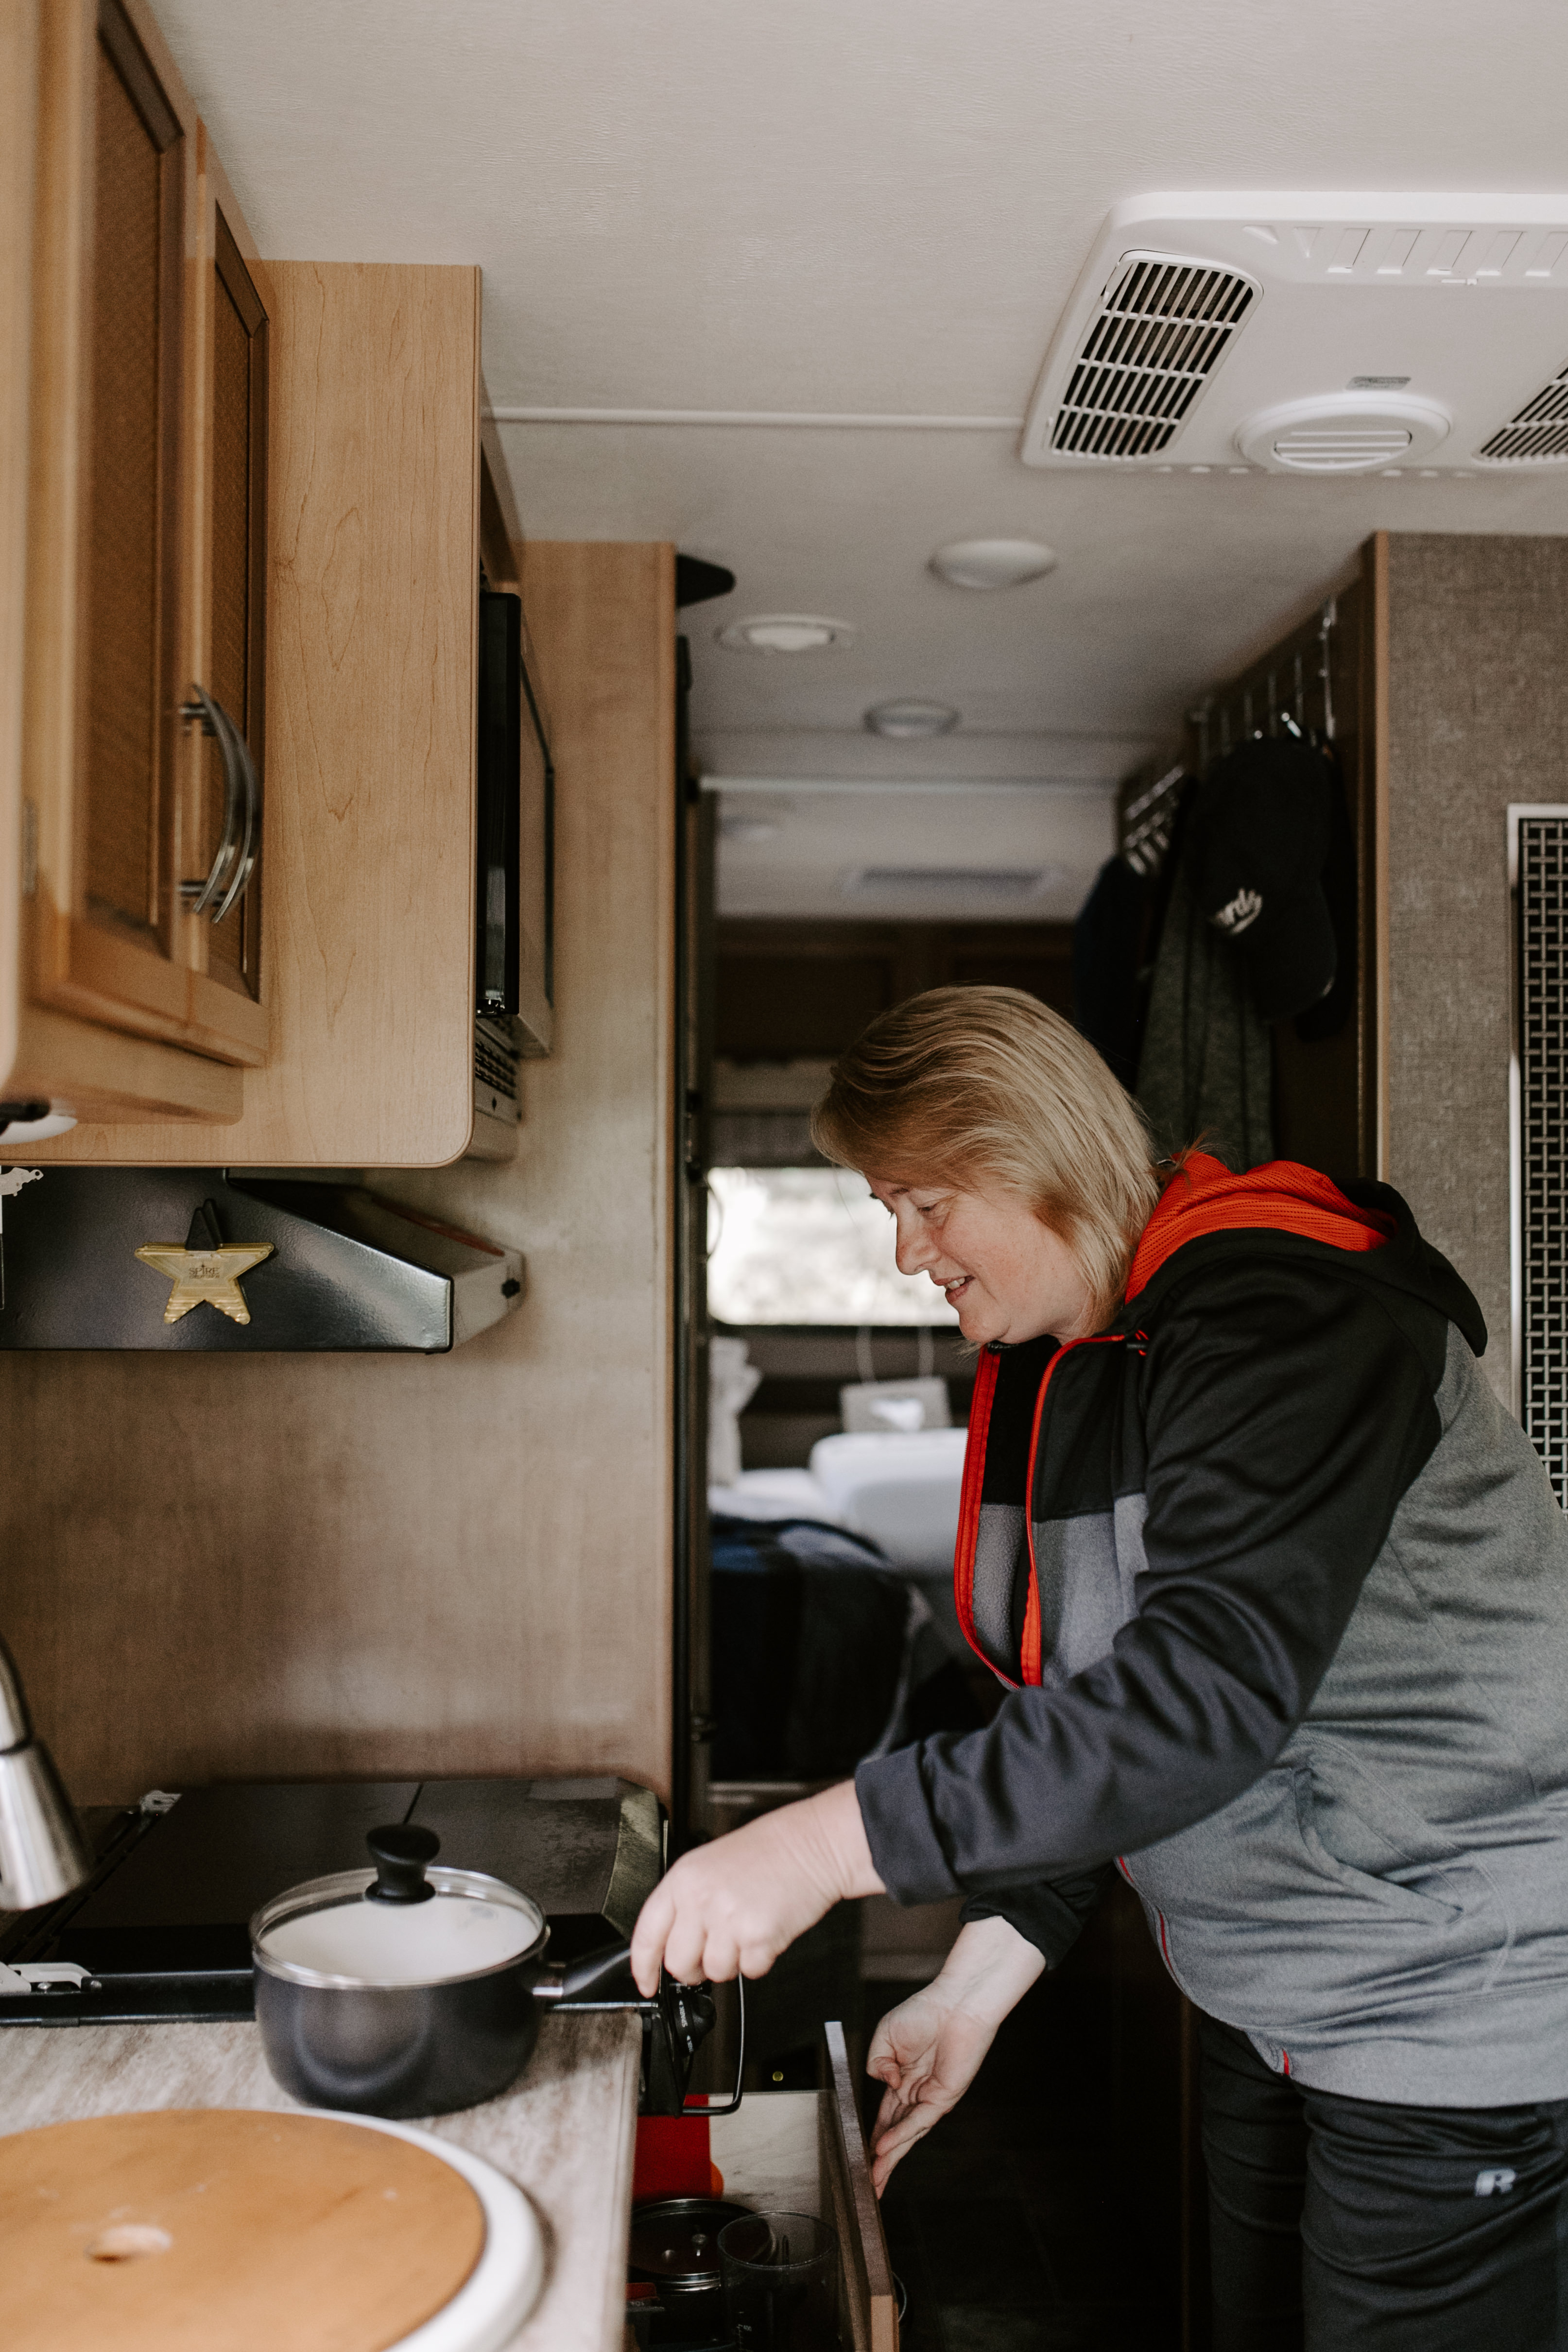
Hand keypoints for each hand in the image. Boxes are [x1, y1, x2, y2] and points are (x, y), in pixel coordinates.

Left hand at [631, 1781, 883, 1995]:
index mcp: (683, 1879)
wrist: (811, 1842)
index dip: (642, 1966)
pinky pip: (749, 1971)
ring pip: (715, 1972)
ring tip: (746, 1931)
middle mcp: (700, 1900)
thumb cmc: (767, 1852)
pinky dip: (760, 1960)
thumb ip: (687, 1903)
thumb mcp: (709, 1865)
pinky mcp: (758, 1936)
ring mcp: (728, 1919)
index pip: (647, 1933)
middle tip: (714, 1951)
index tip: (645, 1983)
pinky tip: (766, 1931)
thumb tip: (673, 1946)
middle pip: (678, 1963)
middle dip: (695, 1968)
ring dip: (732, 1962)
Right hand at [866, 1916, 1044, 2193]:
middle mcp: (916, 2094)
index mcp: (901, 2080)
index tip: (860, 2158)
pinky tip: (884, 2147)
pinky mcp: (944, 2097)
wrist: (954, 2003)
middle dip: (881, 2160)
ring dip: (890, 2157)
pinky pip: (918, 2121)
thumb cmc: (923, 2012)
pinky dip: (901, 2135)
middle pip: (895, 2133)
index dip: (873, 2138)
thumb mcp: (885, 2036)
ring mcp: (930, 2098)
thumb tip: (886, 2085)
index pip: (885, 2117)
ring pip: (906, 2135)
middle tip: (869, 2186)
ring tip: (874, 2178)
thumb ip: (876, 2063)